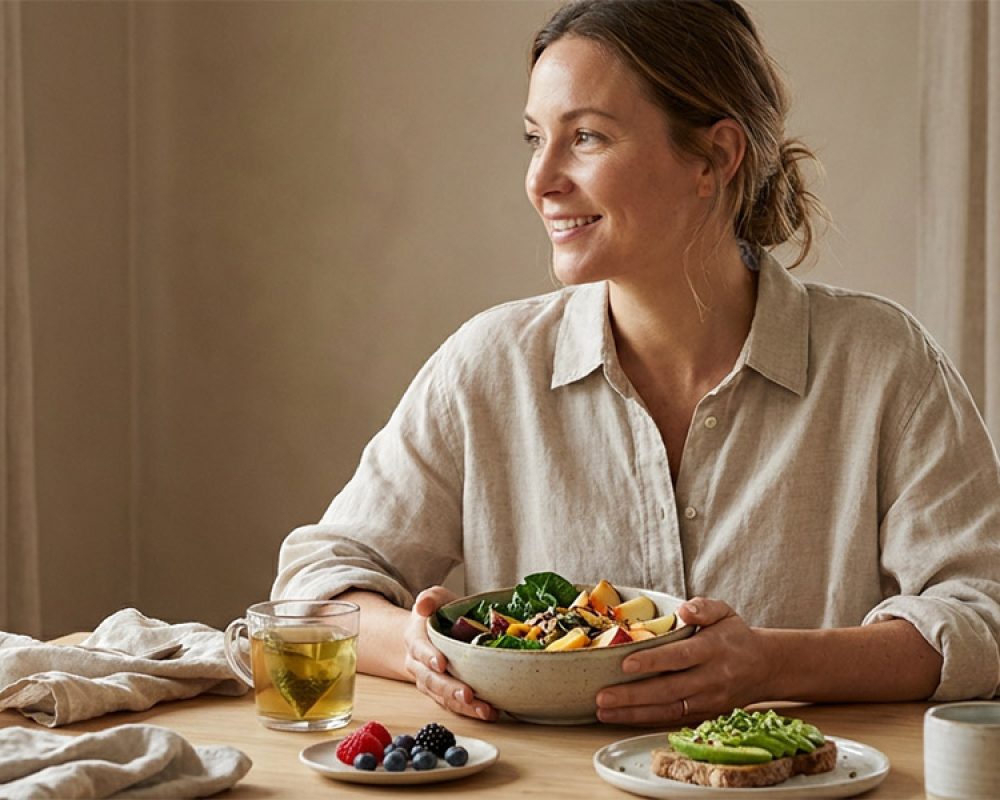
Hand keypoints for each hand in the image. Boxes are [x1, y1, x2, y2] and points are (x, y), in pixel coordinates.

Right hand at [403, 586, 498, 720]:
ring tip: (484, 710)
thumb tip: (423, 605)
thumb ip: (430, 598)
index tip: (441, 663)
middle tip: (467, 694)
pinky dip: (470, 711)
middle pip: (431, 680)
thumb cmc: (437, 616)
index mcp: (416, 640)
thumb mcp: (435, 600)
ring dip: (463, 706)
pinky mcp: (443, 694)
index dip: (428, 656)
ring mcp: (430, 682)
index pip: (419, 648)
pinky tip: (489, 713)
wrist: (426, 636)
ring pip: (442, 697)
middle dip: (449, 689)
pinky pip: (454, 705)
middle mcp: (419, 665)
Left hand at [595, 597, 773, 724]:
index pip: (680, 656)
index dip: (653, 661)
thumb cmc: (735, 636)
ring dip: (633, 714)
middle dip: (633, 695)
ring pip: (668, 710)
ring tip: (603, 711)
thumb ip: (704, 607)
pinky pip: (672, 720)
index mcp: (713, 650)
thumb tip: (684, 610)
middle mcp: (710, 679)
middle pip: (668, 690)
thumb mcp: (725, 612)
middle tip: (602, 696)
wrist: (765, 668)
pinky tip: (621, 718)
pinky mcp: (705, 715)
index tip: (626, 663)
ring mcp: (708, 701)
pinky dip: (646, 721)